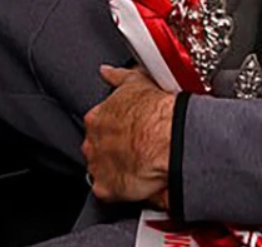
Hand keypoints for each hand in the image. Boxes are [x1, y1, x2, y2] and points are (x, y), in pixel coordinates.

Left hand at [82, 65, 174, 204]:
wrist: (168, 137)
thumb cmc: (156, 111)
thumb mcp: (136, 83)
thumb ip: (118, 77)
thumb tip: (108, 71)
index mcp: (97, 118)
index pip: (97, 126)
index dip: (113, 129)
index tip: (126, 132)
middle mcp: (92, 142)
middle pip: (96, 148)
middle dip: (111, 149)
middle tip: (134, 149)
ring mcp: (97, 165)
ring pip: (101, 169)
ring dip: (115, 169)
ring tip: (138, 167)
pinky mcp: (106, 188)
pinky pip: (109, 191)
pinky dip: (120, 189)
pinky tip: (136, 183)